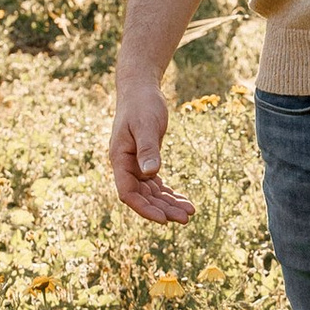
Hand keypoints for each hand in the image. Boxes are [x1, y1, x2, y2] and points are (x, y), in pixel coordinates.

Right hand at [110, 77, 196, 223]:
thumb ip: (147, 148)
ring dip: (168, 203)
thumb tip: (150, 173)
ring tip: (190, 212)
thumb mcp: (145, 124)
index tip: (164, 220)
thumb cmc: (141, 104)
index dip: (145, 208)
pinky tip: (183, 200)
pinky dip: (168, 193)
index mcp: (119, 159)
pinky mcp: (146, 160)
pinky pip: (156, 183)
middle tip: (186, 218)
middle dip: (163, 209)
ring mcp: (135, 165)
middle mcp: (125, 166)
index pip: (128, 193)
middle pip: (142, 197)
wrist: (140, 90)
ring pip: (151, 192)